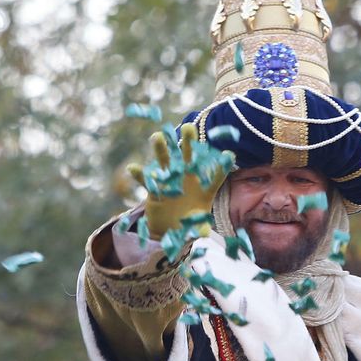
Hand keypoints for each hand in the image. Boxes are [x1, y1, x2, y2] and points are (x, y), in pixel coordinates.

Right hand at [126, 124, 228, 240]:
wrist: (169, 230)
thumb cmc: (188, 226)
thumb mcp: (195, 229)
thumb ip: (199, 228)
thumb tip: (204, 233)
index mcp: (203, 190)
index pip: (214, 177)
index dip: (221, 168)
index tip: (228, 156)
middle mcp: (187, 181)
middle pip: (189, 159)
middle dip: (189, 143)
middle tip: (189, 127)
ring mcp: (170, 183)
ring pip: (165, 163)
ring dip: (160, 151)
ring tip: (156, 136)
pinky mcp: (154, 190)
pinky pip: (146, 182)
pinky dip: (139, 176)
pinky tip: (132, 169)